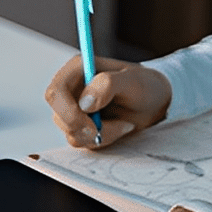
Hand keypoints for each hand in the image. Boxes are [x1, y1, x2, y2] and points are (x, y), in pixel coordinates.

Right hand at [44, 55, 171, 148]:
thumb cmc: (145, 86)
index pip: (56, 92)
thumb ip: (108, 84)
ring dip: (100, 134)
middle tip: (107, 129)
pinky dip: (103, 139)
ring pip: (70, 132)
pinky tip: (119, 128)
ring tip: (124, 123)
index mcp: (78, 69)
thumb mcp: (133, 81)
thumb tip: (84, 102)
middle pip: (59, 116)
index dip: (67, 111)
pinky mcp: (81, 126)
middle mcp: (71, 89)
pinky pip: (82, 142)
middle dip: (83, 128)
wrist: (156, 103)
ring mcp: (74, 109)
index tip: (92, 123)